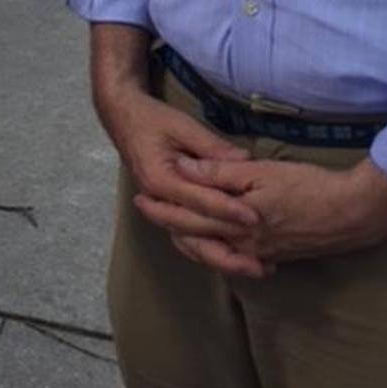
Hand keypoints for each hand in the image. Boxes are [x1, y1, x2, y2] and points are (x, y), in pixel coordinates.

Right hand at [98, 83, 270, 277]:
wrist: (124, 119)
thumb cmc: (152, 119)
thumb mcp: (182, 125)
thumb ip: (212, 146)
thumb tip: (244, 161)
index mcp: (159, 178)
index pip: (198, 200)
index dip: (227, 209)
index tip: (254, 217)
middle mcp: (157, 200)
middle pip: (195, 231)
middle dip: (230, 246)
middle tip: (262, 258)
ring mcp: (161, 208)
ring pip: (191, 243)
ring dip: (222, 258)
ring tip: (255, 268)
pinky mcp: (168, 211)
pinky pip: (188, 238)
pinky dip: (211, 251)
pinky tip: (235, 261)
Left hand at [163, 154, 386, 265]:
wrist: (349, 212)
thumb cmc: (305, 185)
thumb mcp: (258, 171)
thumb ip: (218, 173)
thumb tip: (183, 168)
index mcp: (232, 222)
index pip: (186, 216)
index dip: (161, 207)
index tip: (139, 198)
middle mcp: (240, 244)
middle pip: (194, 237)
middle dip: (167, 224)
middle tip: (145, 210)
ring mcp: (257, 253)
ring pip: (211, 252)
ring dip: (188, 241)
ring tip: (170, 227)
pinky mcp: (272, 254)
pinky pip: (232, 257)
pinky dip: (214, 251)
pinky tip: (211, 243)